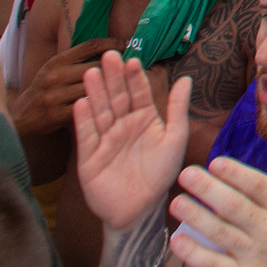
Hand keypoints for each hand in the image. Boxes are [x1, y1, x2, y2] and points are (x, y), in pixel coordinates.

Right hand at [12, 36, 120, 137]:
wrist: (20, 116)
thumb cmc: (45, 90)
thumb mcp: (54, 69)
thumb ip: (76, 60)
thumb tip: (109, 49)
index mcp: (58, 60)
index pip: (90, 46)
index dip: (112, 43)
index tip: (128, 43)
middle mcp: (56, 75)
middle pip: (95, 67)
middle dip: (116, 68)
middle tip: (134, 67)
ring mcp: (55, 95)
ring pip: (92, 88)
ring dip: (110, 88)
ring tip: (129, 86)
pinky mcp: (56, 114)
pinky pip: (84, 108)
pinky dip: (98, 105)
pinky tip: (110, 105)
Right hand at [73, 51, 189, 231]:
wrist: (140, 210)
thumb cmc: (160, 174)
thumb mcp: (174, 139)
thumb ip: (178, 109)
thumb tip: (186, 78)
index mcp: (144, 118)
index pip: (138, 93)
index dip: (135, 77)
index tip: (133, 60)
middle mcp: (122, 125)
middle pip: (116, 97)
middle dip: (112, 77)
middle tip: (108, 56)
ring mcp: (104, 139)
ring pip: (99, 112)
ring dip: (95, 93)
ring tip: (92, 73)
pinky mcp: (89, 157)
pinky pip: (86, 136)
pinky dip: (83, 120)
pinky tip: (81, 103)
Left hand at [168, 140, 266, 266]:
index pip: (257, 185)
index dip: (236, 173)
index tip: (214, 162)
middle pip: (235, 206)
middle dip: (209, 189)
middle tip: (185, 174)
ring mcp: (254, 254)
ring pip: (221, 233)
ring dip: (196, 217)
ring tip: (176, 202)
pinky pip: (213, 264)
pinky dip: (194, 253)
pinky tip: (177, 240)